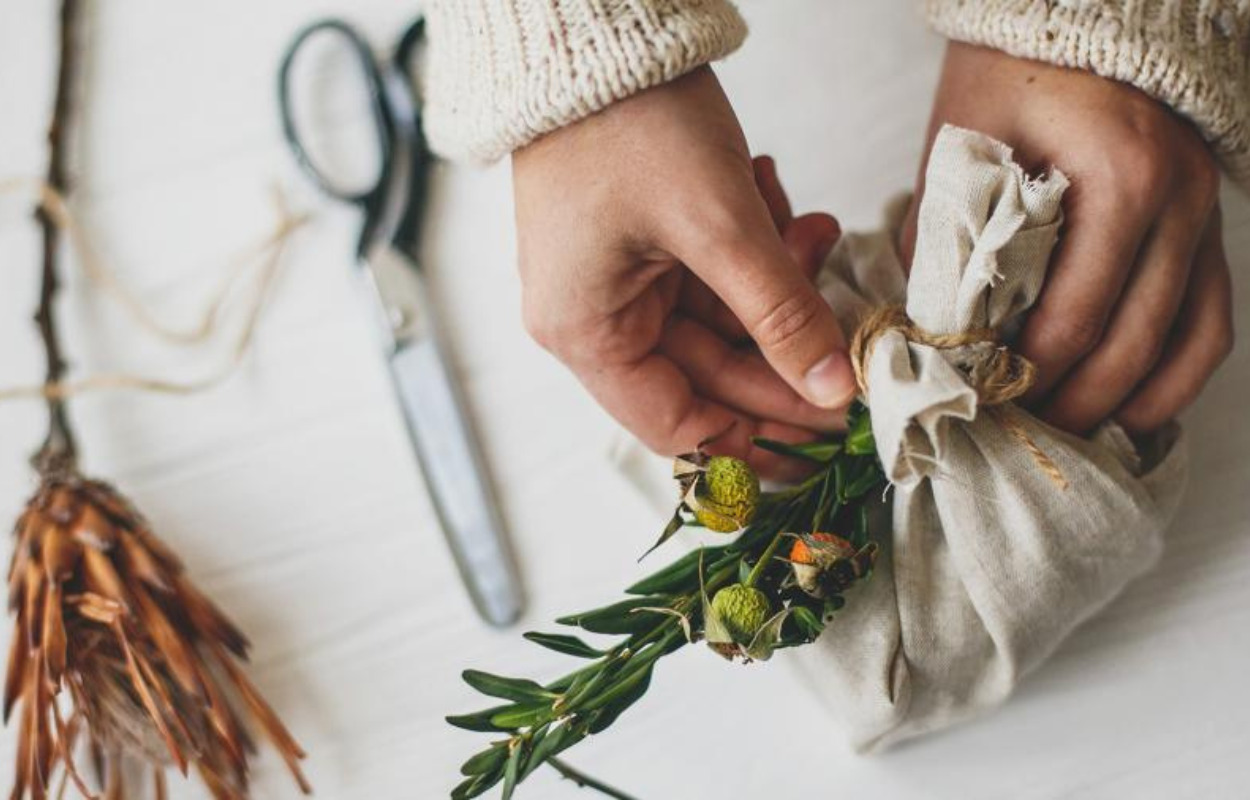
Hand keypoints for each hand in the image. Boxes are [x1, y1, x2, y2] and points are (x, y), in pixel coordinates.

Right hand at [512, 67, 854, 477]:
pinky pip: (710, 277)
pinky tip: (780, 207)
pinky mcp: (639, 246)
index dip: (756, 436)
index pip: (677, 425)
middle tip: (853, 337)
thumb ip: (780, 314)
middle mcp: (592, 319)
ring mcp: (615, 282)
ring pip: (719, 320)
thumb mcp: (720, 225)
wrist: (592, 32)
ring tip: (808, 228)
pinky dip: (753, 252)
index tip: (826, 431)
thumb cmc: (631, 124)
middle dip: (784, 345)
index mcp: (587, 334)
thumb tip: (832, 388)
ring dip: (775, 284)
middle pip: (708, 374)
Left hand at [901, 43, 1233, 434]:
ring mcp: (1204, 216)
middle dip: (1069, 403)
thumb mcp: (963, 141)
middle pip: (1130, 344)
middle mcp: (1176, 202)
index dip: (1025, 377)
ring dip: (1129, 403)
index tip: (980, 403)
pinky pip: (1210, 319)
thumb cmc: (1012, 71)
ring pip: (1187, 344)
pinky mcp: (1209, 227)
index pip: (1072, 318)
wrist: (1083, 11)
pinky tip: (1134, 407)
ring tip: (1073, 436)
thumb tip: (925, 326)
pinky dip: (1176, 374)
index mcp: (1117, 178)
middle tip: (1016, 431)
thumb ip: (947, 234)